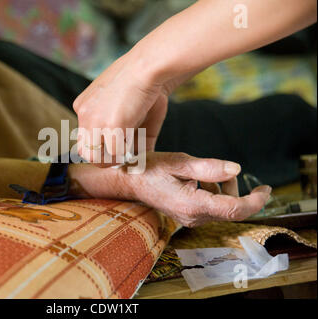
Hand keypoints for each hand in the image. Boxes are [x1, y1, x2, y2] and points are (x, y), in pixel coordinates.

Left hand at [73, 49, 192, 164]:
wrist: (150, 67)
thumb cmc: (147, 86)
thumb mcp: (132, 111)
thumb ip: (131, 134)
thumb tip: (137, 158)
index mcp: (84, 107)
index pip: (85, 138)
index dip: (103, 147)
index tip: (119, 148)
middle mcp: (84, 114)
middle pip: (84, 151)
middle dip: (104, 159)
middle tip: (123, 156)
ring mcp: (94, 121)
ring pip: (95, 157)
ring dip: (114, 160)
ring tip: (130, 153)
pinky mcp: (109, 126)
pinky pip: (116, 154)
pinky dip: (128, 155)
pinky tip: (137, 147)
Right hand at [124, 152, 270, 226]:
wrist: (128, 181)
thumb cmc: (149, 169)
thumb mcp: (178, 162)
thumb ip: (208, 168)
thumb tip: (236, 170)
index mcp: (192, 204)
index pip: (234, 209)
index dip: (255, 201)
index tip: (266, 189)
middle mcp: (193, 216)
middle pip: (230, 208)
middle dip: (234, 188)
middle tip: (222, 169)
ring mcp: (190, 218)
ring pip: (221, 208)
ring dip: (222, 189)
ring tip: (203, 172)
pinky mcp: (188, 216)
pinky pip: (211, 207)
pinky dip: (212, 192)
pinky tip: (196, 181)